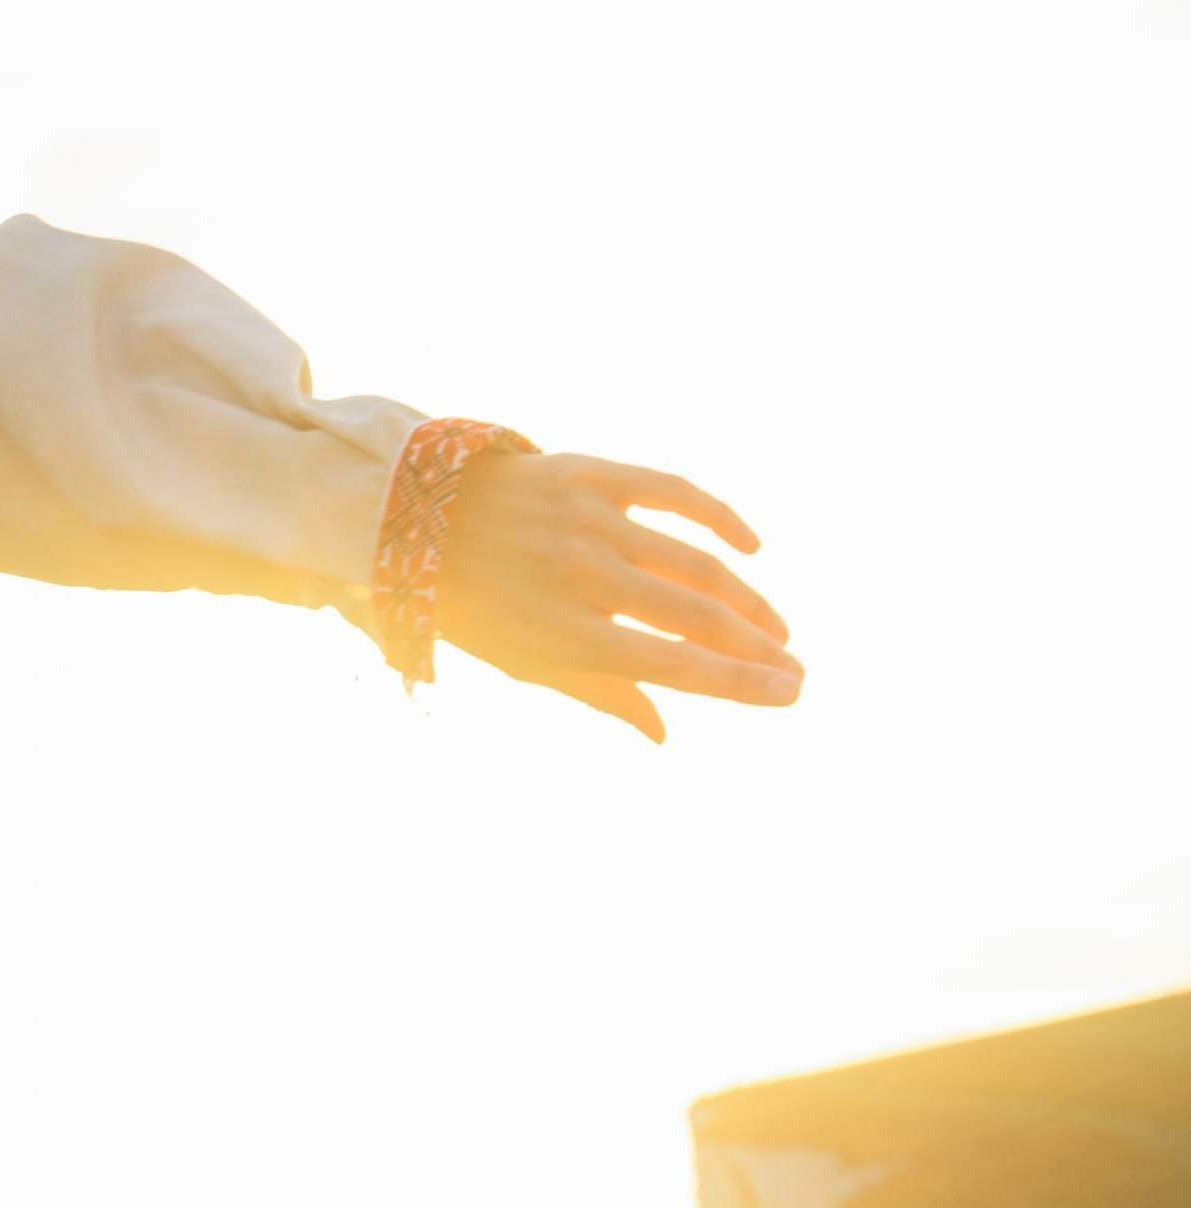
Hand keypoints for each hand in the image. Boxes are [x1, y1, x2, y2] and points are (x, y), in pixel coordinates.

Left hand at [434, 452, 802, 744]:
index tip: (789, 693)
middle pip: (697, 616)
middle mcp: (583, 575)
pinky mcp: (591, 473)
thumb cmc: (474, 603)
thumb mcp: (524, 661)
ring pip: (696, 561)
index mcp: (565, 632)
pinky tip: (752, 548)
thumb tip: (664, 734)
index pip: (676, 665)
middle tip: (795, 667)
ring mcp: (590, 520)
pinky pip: (676, 491)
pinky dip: (721, 517)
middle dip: (758, 647)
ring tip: (777, 628)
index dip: (740, 683)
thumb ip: (600, 694)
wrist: (411, 512)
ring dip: (748, 598)